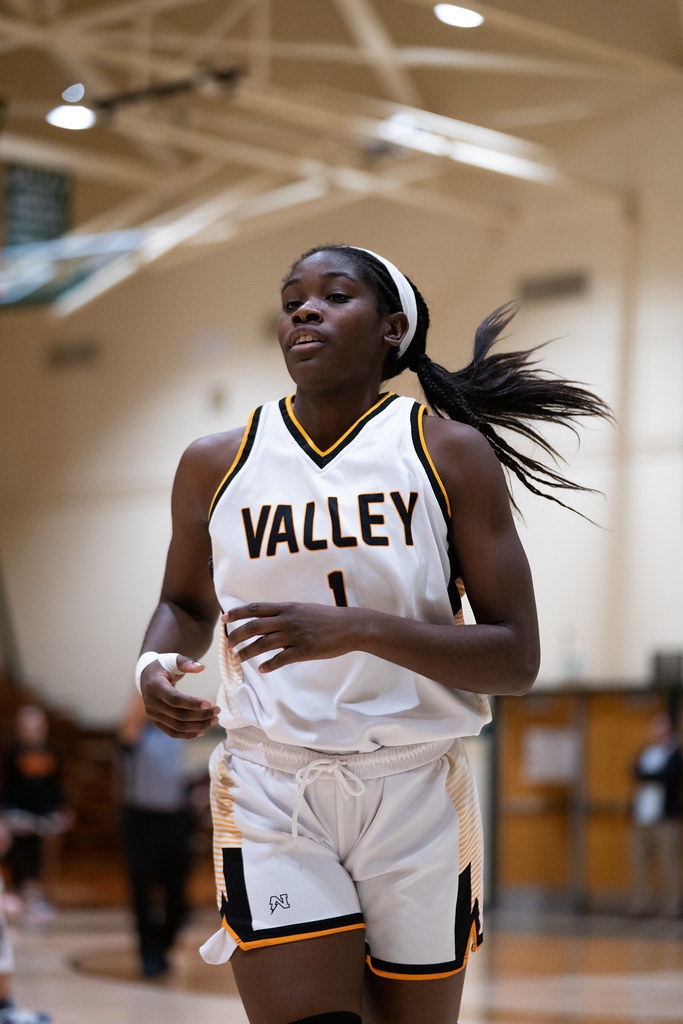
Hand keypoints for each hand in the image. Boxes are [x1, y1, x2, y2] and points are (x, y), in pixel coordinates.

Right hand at [140, 655, 218, 737]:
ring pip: (177, 726)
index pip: (175, 699)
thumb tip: (201, 667)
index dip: (192, 703)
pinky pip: (172, 732)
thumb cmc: (163, 666)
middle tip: (218, 711)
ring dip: (198, 726)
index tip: (210, 703)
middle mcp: (152, 703)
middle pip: (179, 715)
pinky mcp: (156, 722)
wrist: (147, 676)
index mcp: (155, 686)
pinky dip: (188, 734)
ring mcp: (153, 715)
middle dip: (201, 715)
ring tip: (214, 720)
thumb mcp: (173, 659)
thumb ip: (187, 662)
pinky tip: (202, 731)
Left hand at [223, 602, 360, 672]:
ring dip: (248, 652)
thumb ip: (285, 613)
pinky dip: (269, 664)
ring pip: (263, 644)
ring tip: (238, 658)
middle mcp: (288, 619)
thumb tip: (267, 619)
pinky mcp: (304, 650)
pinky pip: (281, 659)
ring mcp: (295, 635)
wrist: (350, 626)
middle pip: (255, 626)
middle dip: (237, 635)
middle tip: (228, 644)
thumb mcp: (303, 609)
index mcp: (287, 608)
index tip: (225, 618)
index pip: (256, 608)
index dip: (238, 613)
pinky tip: (262, 669)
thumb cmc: (327, 618)